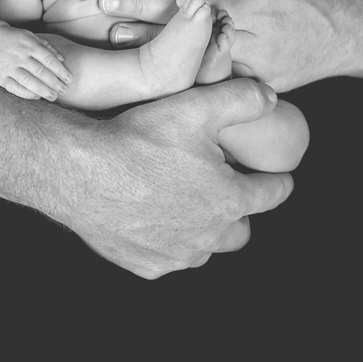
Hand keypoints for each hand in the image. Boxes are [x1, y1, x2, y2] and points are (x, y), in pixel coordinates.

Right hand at [0, 23, 72, 100]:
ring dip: (43, 91)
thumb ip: (47, 47)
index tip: (69, 80)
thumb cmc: (15, 39)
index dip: (61, 71)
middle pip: (41, 72)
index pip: (49, 60)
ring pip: (29, 81)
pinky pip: (15, 88)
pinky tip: (37, 96)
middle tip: (64, 91)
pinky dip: (27, 94)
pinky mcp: (0, 76)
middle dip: (54, 83)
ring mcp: (9, 67)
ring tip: (53, 97)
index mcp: (29, 45)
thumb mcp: (30, 36)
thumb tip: (62, 59)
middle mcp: (20, 56)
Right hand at [68, 78, 297, 277]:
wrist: (82, 173)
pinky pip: (168, 259)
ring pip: (206, 249)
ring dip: (204, 230)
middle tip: (224, 188)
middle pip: (242, 230)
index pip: (272, 194)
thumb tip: (270, 96)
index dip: (279, 182)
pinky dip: (168, 243)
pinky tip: (154, 219)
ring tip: (188, 204)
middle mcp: (209, 236)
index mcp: (230, 200)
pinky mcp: (146, 266)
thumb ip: (242, 100)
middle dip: (239, 211)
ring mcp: (177, 255)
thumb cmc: (140, 140)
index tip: (280, 178)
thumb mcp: (197, 106)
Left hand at [97, 0, 354, 91]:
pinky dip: (183, 70)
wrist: (346, 30)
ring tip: (117, 32)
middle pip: (190, 4)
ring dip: (154, 38)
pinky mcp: (257, 75)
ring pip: (196, 42)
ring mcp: (256, 44)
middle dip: (145, 3)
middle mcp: (254, 7)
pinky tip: (154, 69)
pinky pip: (216, 74)